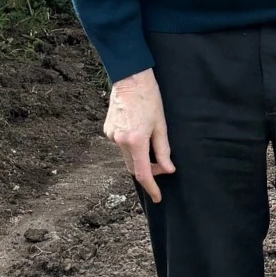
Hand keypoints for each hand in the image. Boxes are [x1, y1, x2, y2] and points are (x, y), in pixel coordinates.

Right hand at [108, 71, 171, 201]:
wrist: (129, 79)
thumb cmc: (150, 99)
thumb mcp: (162, 125)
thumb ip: (163, 150)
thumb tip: (168, 170)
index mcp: (135, 141)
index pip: (142, 173)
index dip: (151, 187)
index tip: (158, 197)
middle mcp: (119, 141)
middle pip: (133, 167)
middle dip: (148, 171)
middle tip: (163, 166)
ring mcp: (111, 136)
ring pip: (126, 156)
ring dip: (139, 157)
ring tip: (152, 143)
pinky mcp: (107, 130)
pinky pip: (120, 144)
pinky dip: (131, 146)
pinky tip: (139, 131)